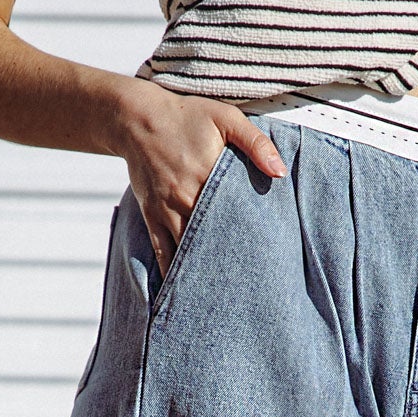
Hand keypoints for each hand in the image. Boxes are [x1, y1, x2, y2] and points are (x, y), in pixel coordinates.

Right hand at [110, 77, 286, 276]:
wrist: (138, 118)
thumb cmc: (187, 116)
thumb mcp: (226, 118)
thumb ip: (256, 143)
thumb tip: (279, 173)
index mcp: (209, 178)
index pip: (234, 217)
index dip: (249, 240)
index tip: (264, 262)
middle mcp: (186, 199)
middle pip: (211, 240)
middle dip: (227, 264)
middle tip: (247, 291)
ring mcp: (167, 211)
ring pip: (187, 251)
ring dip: (201, 273)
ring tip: (219, 299)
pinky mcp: (152, 216)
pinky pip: (162, 252)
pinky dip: (172, 273)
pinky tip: (182, 293)